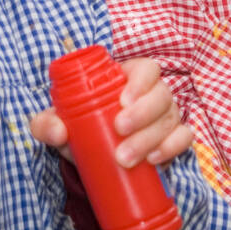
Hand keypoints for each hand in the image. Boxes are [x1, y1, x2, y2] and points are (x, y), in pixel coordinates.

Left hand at [29, 57, 191, 167]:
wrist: (91, 156)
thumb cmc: (78, 128)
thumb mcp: (59, 122)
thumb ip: (47, 123)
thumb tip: (58, 132)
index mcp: (129, 78)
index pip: (147, 69)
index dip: (141, 81)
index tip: (124, 101)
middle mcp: (152, 94)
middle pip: (162, 94)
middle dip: (144, 114)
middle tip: (120, 131)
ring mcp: (166, 117)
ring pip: (171, 118)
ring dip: (151, 137)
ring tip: (127, 158)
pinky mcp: (173, 139)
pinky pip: (183, 138)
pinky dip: (172, 147)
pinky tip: (155, 160)